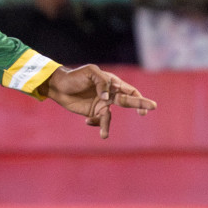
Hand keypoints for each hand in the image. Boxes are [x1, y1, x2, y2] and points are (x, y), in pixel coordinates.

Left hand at [42, 64, 156, 139]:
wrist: (58, 86)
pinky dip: (96, 124)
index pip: (129, 90)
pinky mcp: (92, 112)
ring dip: (106, 125)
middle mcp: (109, 94)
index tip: (145, 105)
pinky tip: (87, 121)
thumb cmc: (74, 76)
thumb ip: (102, 82)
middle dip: (139, 105)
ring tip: (104, 135)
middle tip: (148, 110)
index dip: (139, 97)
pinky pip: (99, 121)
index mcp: (111, 82)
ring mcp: (102, 104)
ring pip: (109, 117)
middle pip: (127, 101)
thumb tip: (107, 97)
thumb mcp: (90, 72)